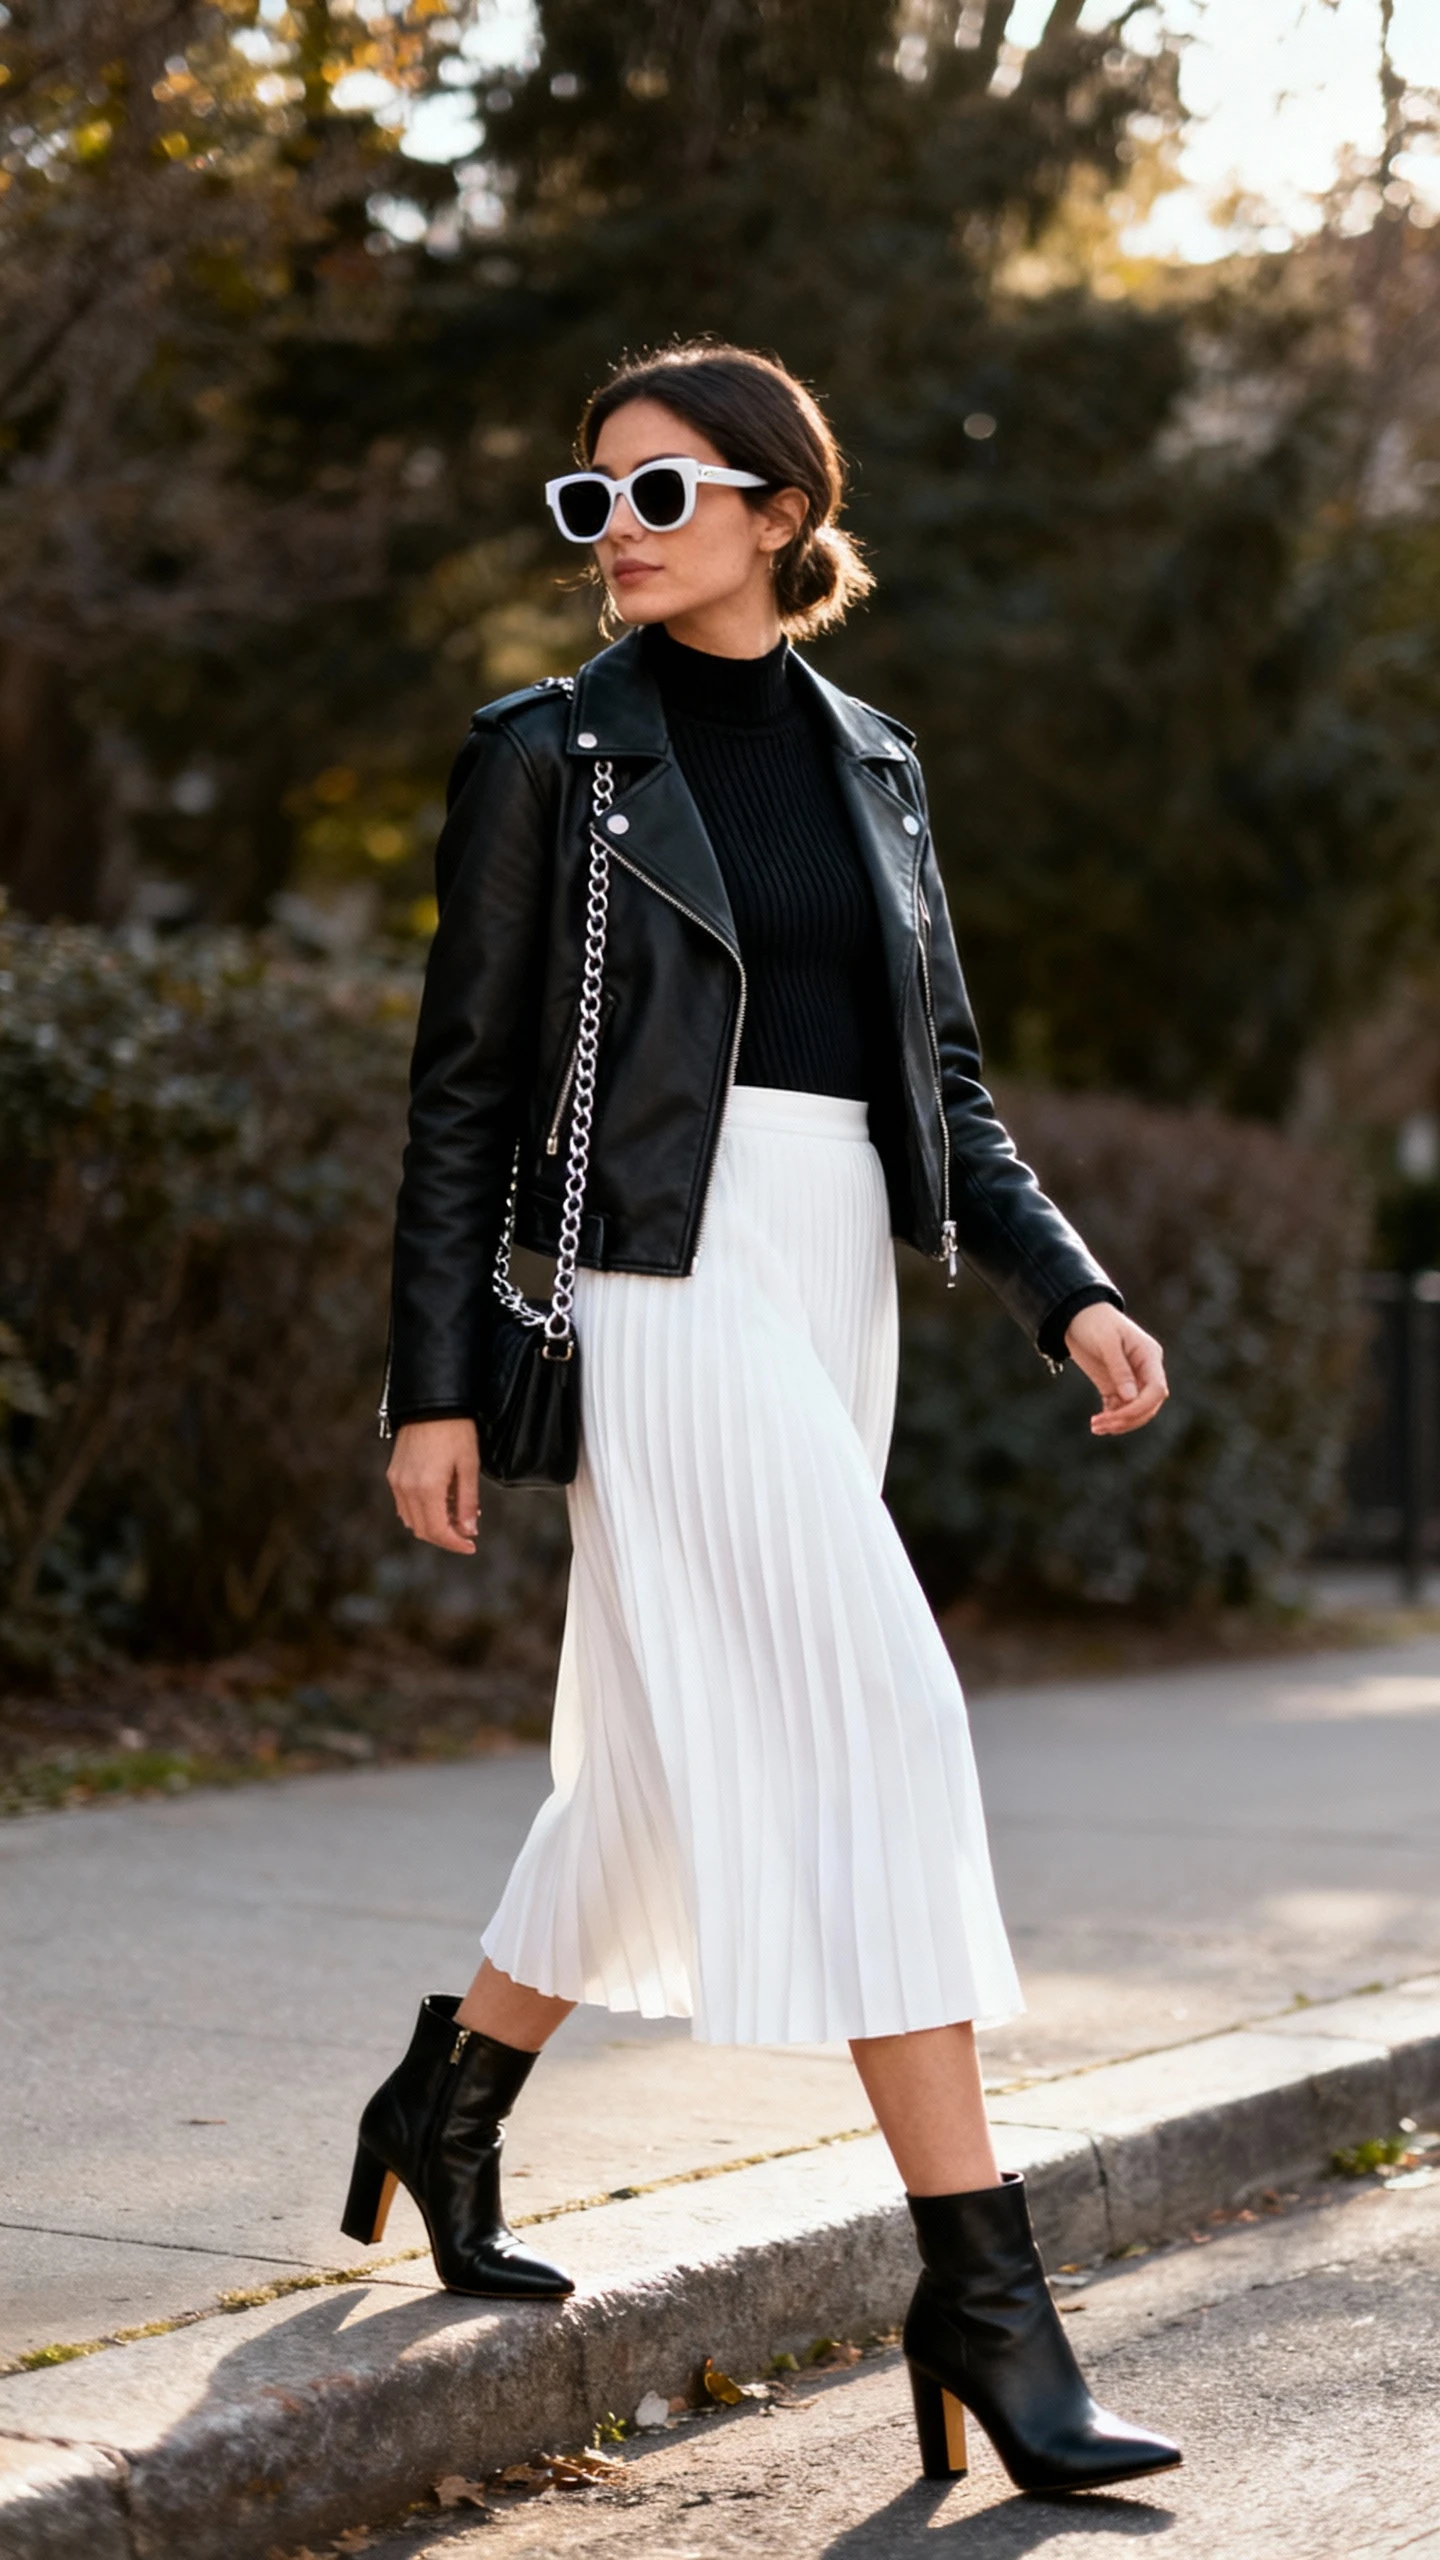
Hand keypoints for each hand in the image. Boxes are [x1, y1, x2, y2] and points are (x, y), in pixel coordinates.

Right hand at [386, 1418, 480, 1551]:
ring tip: (456, 1515)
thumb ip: (467, 1502)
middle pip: (423, 1530)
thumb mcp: (468, 1466)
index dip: (455, 1543)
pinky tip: (440, 1502)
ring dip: (433, 1525)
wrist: (431, 1403)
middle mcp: (406, 1489)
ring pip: (412, 1520)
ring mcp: (397, 1482)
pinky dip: (422, 1512)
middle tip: (466, 1533)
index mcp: (427, 1489)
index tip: (471, 1546)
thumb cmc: (454, 1430)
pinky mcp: (394, 1474)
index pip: (438, 1531)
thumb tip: (469, 1530)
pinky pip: (404, 1505)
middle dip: (445, 1537)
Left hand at [1065, 1303, 1167, 1437]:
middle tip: (1101, 1424)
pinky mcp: (1116, 1385)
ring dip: (1119, 1422)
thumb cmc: (1094, 1322)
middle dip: (1128, 1418)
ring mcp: (1132, 1379)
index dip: (1141, 1407)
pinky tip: (1097, 1423)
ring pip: (1136, 1410)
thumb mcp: (1107, 1342)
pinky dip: (1112, 1418)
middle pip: (1149, 1405)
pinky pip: (1121, 1408)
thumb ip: (1119, 1369)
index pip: (1156, 1389)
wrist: (1076, 1316)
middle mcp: (1145, 1370)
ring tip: (1096, 1427)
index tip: (1117, 1415)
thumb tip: (1131, 1398)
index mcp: (1149, 1356)